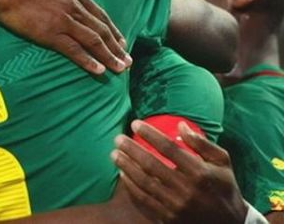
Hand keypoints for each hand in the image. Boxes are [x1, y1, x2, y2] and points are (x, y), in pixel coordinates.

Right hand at [0, 0, 130, 74]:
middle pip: (101, 29)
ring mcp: (63, 20)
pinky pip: (74, 50)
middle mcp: (73, 5)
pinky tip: (98, 70)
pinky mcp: (50, 33)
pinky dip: (88, 61)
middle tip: (127, 61)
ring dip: (109, 56)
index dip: (112, 29)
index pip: (99, 13)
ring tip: (120, 68)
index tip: (121, 41)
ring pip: (93, 41)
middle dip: (116, 47)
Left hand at [111, 120, 247, 223]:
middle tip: (117, 139)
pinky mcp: (168, 218)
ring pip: (144, 182)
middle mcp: (186, 189)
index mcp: (199, 172)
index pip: (168, 148)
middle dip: (131, 149)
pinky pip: (144, 200)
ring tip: (114, 154)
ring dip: (126, 166)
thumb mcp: (222, 162)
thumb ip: (202, 143)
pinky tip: (122, 174)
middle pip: (151, 164)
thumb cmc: (224, 186)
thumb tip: (179, 125)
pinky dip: (131, 186)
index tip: (135, 124)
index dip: (149, 134)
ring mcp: (176, 206)